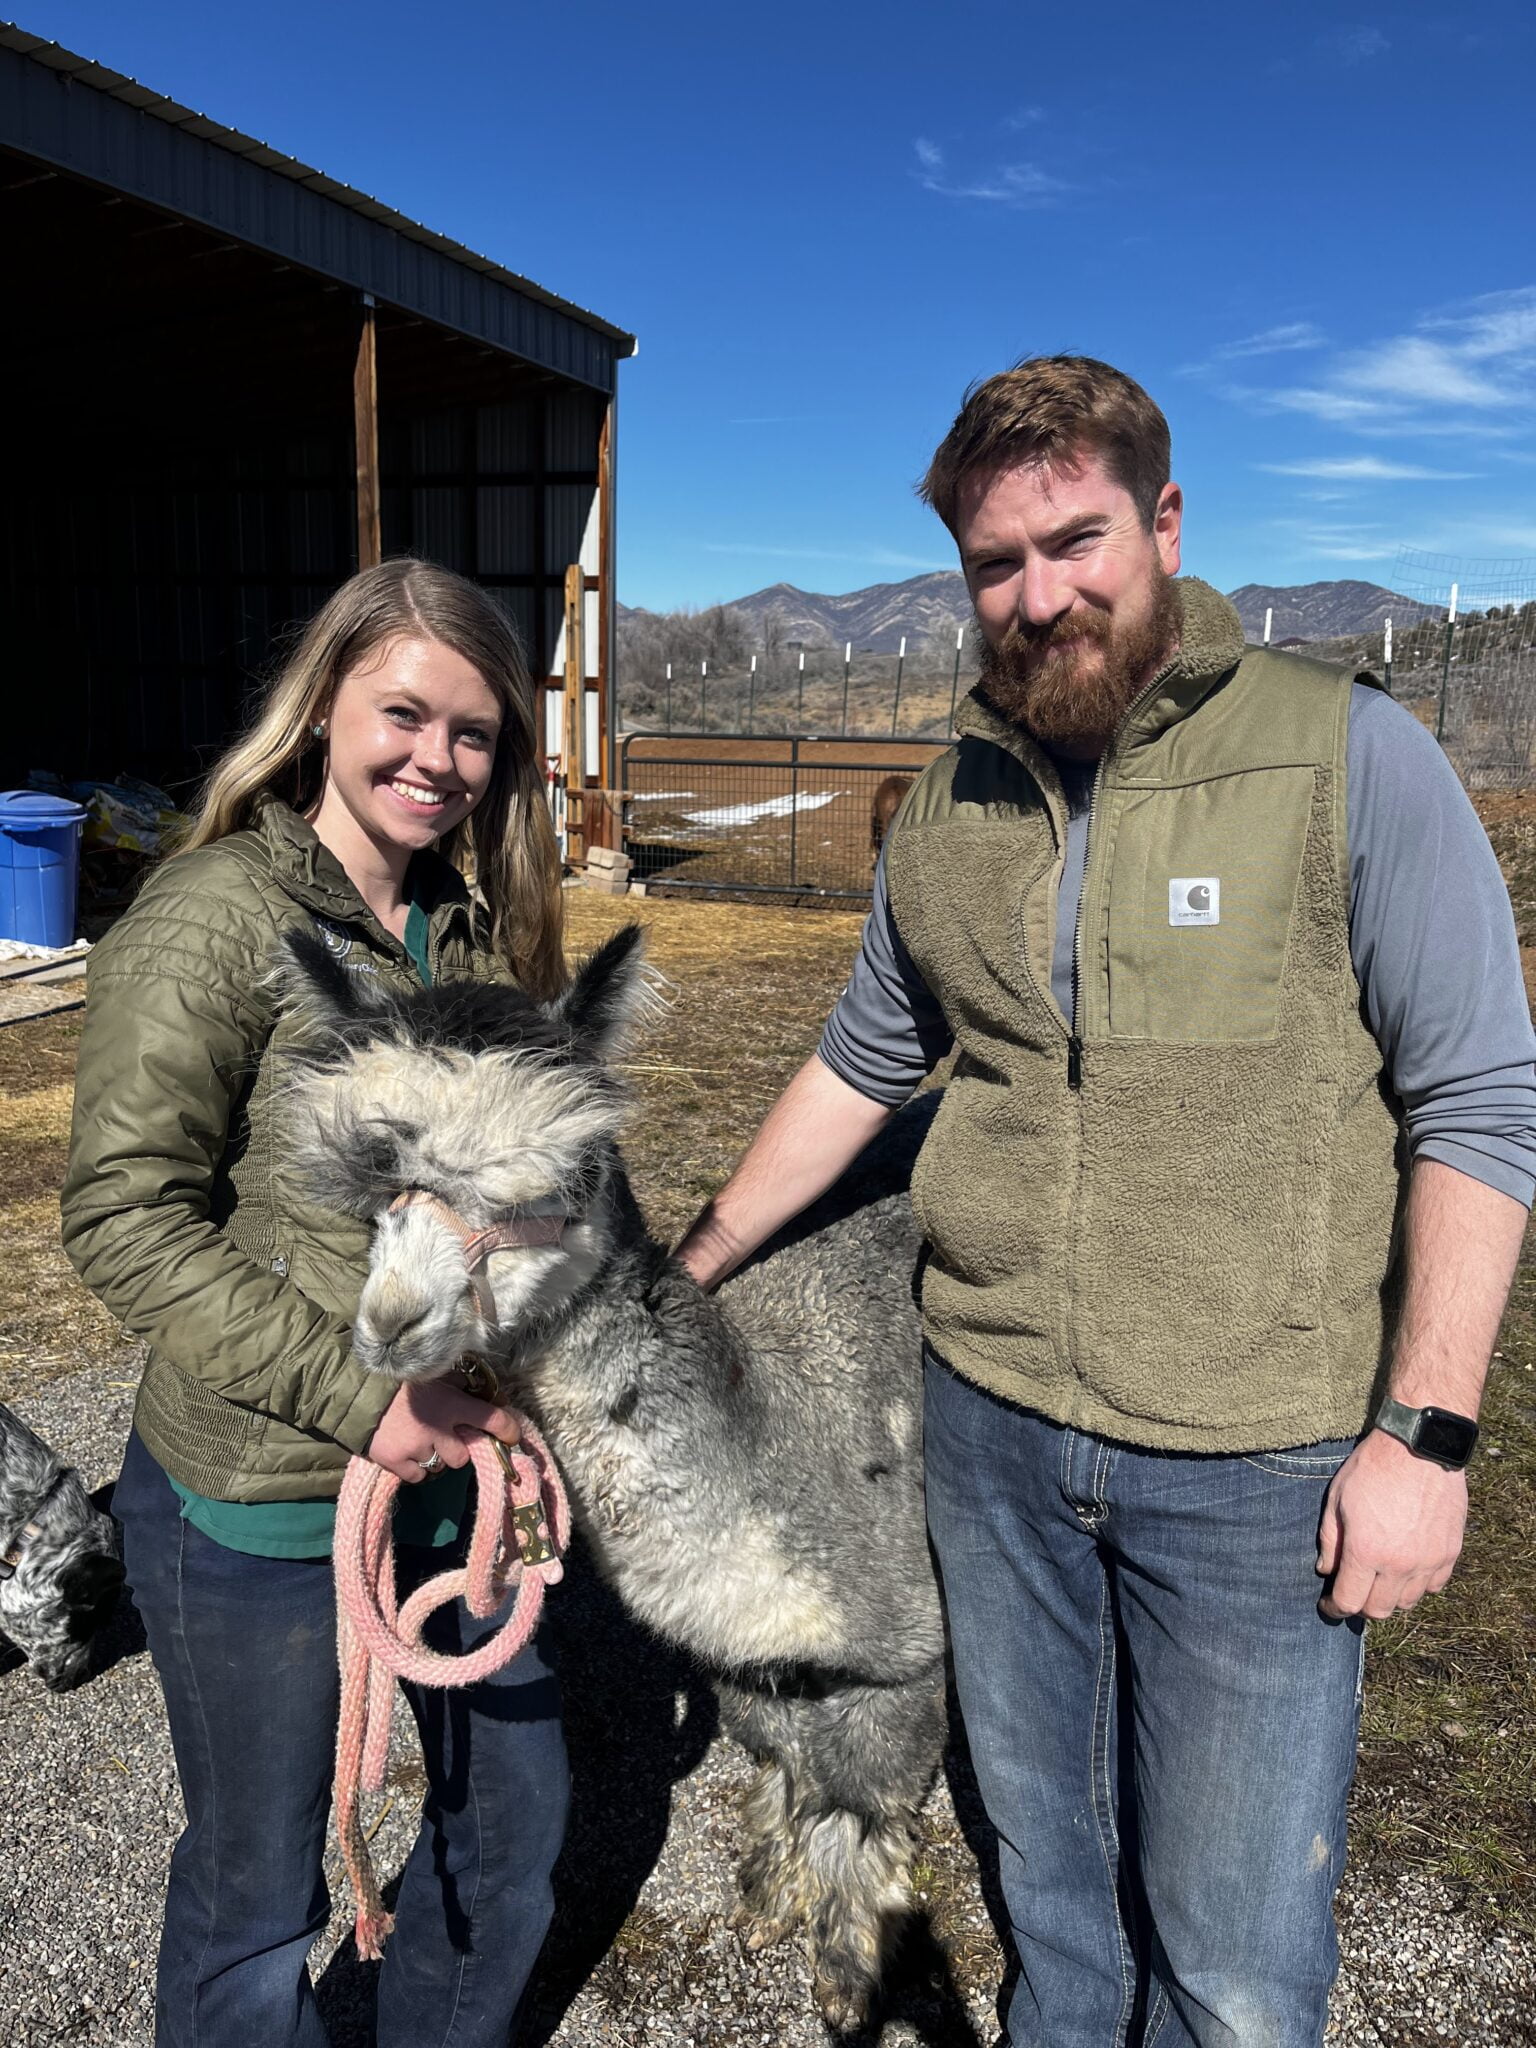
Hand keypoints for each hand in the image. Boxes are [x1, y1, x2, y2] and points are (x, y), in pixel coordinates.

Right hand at [367, 1379, 520, 1482]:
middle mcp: (438, 1429)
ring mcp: (417, 1448)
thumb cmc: (401, 1379)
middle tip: (444, 1437)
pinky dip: (416, 1468)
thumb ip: (463, 1385)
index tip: (512, 1437)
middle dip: (457, 1448)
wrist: (357, 1389)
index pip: (492, 1419)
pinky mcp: (396, 1462)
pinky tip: (407, 1452)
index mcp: (451, 1403)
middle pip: (463, 1456)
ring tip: (421, 1441)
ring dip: (436, 1457)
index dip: (507, 1430)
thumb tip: (494, 1397)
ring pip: (440, 1467)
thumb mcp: (436, 1374)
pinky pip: (418, 1476)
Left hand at [1315, 1428, 1467, 1620]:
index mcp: (1366, 1551)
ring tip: (1379, 1579)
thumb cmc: (1372, 1469)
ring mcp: (1429, 1561)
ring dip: (1390, 1597)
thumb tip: (1326, 1570)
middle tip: (1353, 1591)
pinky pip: (1433, 1586)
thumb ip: (1330, 1541)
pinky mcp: (1450, 1553)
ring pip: (1408, 1602)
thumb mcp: (1337, 1500)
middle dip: (1361, 1606)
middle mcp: (1399, 1564)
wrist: (1419, 1447)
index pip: (1349, 1602)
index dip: (1334, 1608)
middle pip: (1379, 1610)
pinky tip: (1406, 1569)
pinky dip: (1417, 1585)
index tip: (1328, 1604)